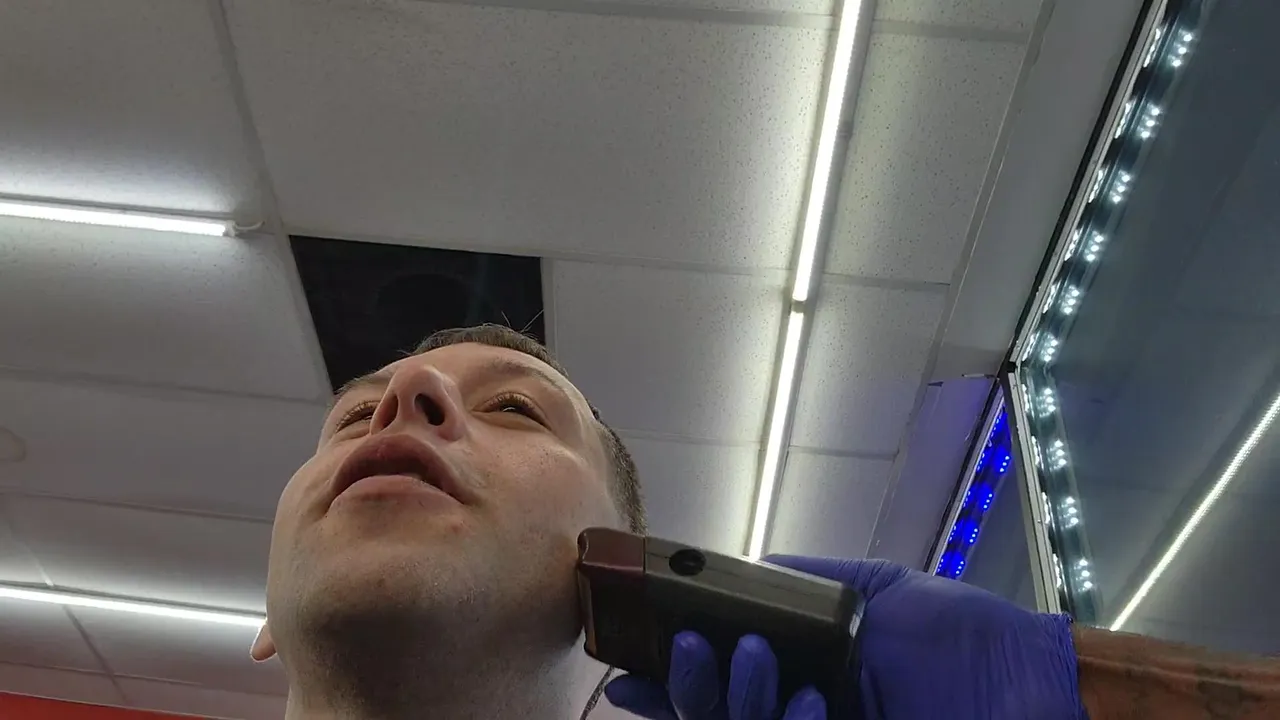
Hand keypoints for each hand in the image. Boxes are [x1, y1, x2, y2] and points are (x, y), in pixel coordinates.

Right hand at [604, 557, 1082, 719]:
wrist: (1036, 682)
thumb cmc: (967, 638)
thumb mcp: (878, 589)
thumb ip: (809, 585)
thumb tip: (744, 574)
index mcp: (805, 679)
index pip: (724, 688)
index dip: (676, 685)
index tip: (633, 671)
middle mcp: (809, 715)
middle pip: (722, 719)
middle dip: (693, 690)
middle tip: (691, 650)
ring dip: (736, 704)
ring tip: (751, 658)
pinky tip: (810, 700)